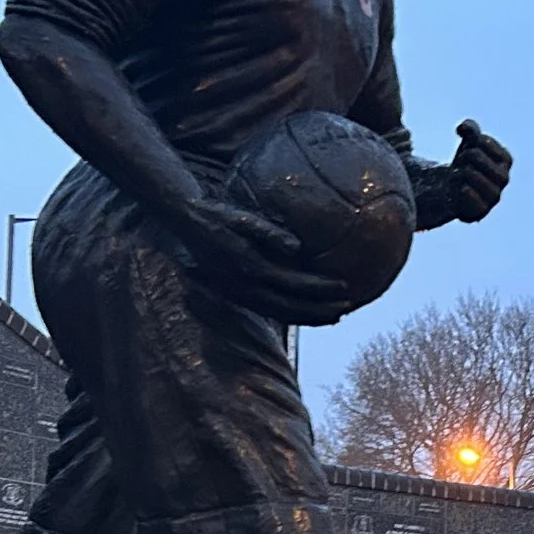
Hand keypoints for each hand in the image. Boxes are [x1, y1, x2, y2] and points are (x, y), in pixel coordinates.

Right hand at [167, 197, 357, 326]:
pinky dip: (291, 316)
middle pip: (291, 306)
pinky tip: (306, 314)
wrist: (187, 224)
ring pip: (281, 314)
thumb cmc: (219, 216)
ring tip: (334, 316)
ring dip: (309, 317)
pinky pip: (269, 312)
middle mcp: (247, 287)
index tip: (344, 287)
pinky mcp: (236, 296)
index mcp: (252, 267)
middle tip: (346, 309)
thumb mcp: (243, 218)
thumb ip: (269, 233)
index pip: (295, 284)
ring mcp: (240, 295)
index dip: (321, 289)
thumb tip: (298, 248)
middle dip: (320, 310)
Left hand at [443, 120, 511, 222]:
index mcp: (505, 160)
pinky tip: (459, 190)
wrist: (454, 190)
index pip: (483, 141)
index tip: (469, 149)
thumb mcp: (469, 141)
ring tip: (457, 177)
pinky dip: (458, 189)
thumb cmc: (465, 163)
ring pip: (468, 173)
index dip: (470, 143)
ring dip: (457, 173)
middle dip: (463, 157)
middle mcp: (504, 178)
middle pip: (474, 155)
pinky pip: (467, 193)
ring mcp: (494, 196)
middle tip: (461, 163)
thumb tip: (463, 128)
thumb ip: (470, 128)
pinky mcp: (481, 211)